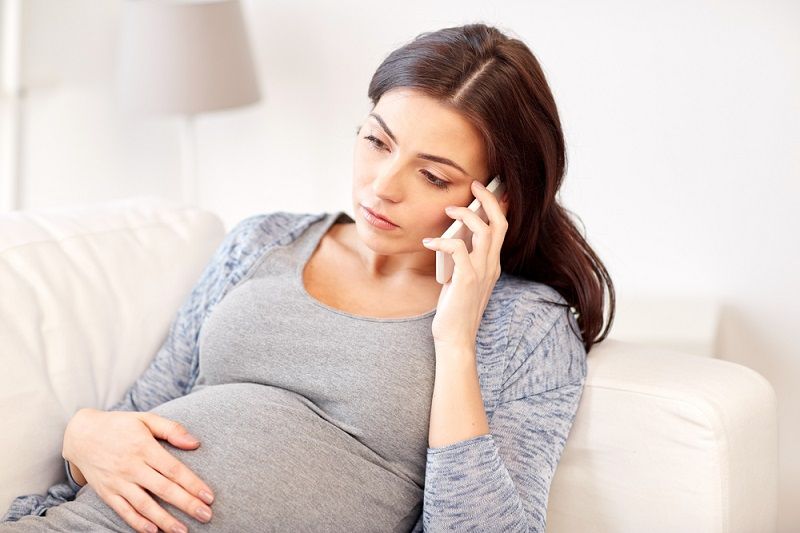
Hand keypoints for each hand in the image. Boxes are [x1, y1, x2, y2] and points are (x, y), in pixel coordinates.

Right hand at [63, 408, 214, 532]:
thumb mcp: (146, 419)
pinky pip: (123, 511)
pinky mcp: (106, 492)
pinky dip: (138, 523)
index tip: (209, 496)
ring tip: (183, 530)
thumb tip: (195, 443)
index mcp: (144, 447)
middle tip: (206, 516)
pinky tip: (153, 531)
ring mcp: (118, 481)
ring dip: (165, 520)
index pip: (174, 469)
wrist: (81, 434)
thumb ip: (171, 429)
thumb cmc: (120, 425)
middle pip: (164, 489)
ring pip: (144, 505)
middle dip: (186, 504)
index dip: (193, 484)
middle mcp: (131, 466)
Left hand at [422, 179, 509, 349]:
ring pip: (484, 231)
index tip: (484, 190)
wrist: (455, 338)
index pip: (502, 228)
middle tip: (475, 185)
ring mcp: (482, 272)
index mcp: (492, 264)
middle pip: (500, 223)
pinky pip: (459, 249)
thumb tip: (450, 237)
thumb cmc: (454, 310)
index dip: (497, 206)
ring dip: (466, 215)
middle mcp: (492, 266)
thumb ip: (461, 259)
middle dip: (488, 199)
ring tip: (448, 211)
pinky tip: (429, 242)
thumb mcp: (460, 279)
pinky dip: (444, 240)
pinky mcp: (467, 280)